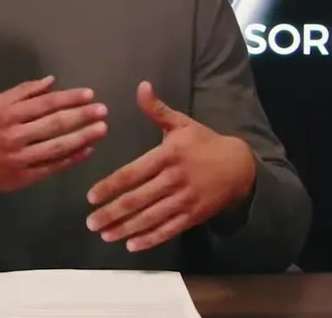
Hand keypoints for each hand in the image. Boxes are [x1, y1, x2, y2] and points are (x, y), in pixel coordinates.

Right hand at [0, 76, 106, 195]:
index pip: (45, 103)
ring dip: (83, 137)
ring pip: (57, 146)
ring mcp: (20, 159)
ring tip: (102, 129)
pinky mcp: (25, 178)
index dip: (69, 98)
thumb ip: (24, 91)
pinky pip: (53, 167)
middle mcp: (14, 136)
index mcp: (8, 114)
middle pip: (54, 124)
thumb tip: (52, 81)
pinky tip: (87, 150)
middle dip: (82, 116)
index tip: (89, 95)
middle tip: (103, 110)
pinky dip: (72, 158)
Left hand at [86, 81, 255, 252]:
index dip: (111, 186)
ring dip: (126, 228)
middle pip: (139, 199)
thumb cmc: (204, 142)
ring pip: (151, 217)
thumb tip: (141, 85)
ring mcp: (185, 200)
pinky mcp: (194, 216)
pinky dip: (150, 239)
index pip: (133, 173)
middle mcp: (175, 179)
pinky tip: (132, 245)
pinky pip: (169, 229)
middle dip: (113, 212)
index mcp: (168, 155)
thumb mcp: (181, 123)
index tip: (91, 197)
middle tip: (90, 223)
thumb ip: (157, 109)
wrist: (240, 166)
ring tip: (105, 235)